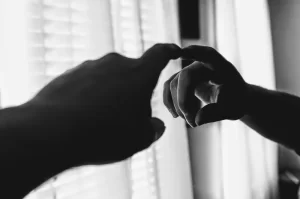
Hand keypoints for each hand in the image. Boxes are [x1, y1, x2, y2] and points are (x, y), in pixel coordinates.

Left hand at [26, 43, 180, 163]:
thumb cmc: (104, 135)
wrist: (52, 132)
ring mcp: (90, 67)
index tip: (173, 51)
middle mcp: (115, 63)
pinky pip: (86, 84)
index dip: (169, 52)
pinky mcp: (69, 74)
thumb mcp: (139, 138)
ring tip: (99, 123)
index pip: (160, 54)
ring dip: (109, 96)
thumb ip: (153, 129)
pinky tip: (81, 118)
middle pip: (131, 74)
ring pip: (108, 80)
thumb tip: (156, 126)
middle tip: (124, 118)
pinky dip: (89, 98)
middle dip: (132, 91)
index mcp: (139, 74)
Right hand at [163, 45, 247, 126]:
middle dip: (183, 102)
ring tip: (190, 121)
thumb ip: (216, 114)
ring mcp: (191, 70)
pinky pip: (169, 87)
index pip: (208, 55)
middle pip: (184, 77)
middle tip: (192, 123)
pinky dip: (170, 101)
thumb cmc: (236, 101)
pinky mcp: (183, 79)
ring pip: (173, 83)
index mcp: (220, 66)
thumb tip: (196, 120)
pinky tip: (177, 115)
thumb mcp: (232, 110)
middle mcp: (203, 64)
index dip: (194, 52)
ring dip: (177, 105)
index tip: (182, 52)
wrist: (234, 100)